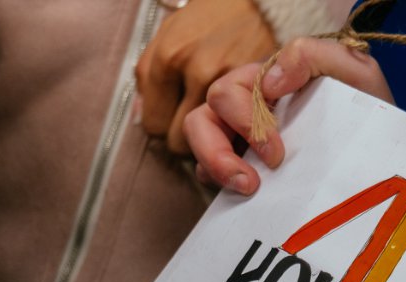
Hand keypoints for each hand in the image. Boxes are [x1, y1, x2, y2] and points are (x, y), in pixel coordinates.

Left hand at [136, 0, 278, 154]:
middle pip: (178, 141)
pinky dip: (236, 134)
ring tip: (219, 123)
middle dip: (186, 136)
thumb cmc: (216, 14)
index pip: (153, 123)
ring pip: (208, 144)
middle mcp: (197, 72)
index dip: (163, 124)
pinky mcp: (258, 93)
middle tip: (197, 123)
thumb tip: (140, 114)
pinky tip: (238, 121)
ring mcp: (231, 84)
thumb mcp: (172, 31)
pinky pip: (236, 136)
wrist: (265, 3)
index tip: (174, 119)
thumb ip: (150, 74)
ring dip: (212, 139)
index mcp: (169, 56)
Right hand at [184, 36, 392, 194]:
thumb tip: (270, 81)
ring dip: (214, 168)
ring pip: (199, 145)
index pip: (229, 92)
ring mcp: (240, 140)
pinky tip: (248, 198)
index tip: (276, 152)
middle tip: (252, 181)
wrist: (382, 151)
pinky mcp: (242, 168)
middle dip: (218, 151)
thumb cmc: (367, 108)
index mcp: (265, 82)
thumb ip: (313, 55)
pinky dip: (220, 186)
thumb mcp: (354, 71)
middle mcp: (246, 108)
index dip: (245, 121)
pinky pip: (210, 175)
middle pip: (202, 119)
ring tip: (247, 190)